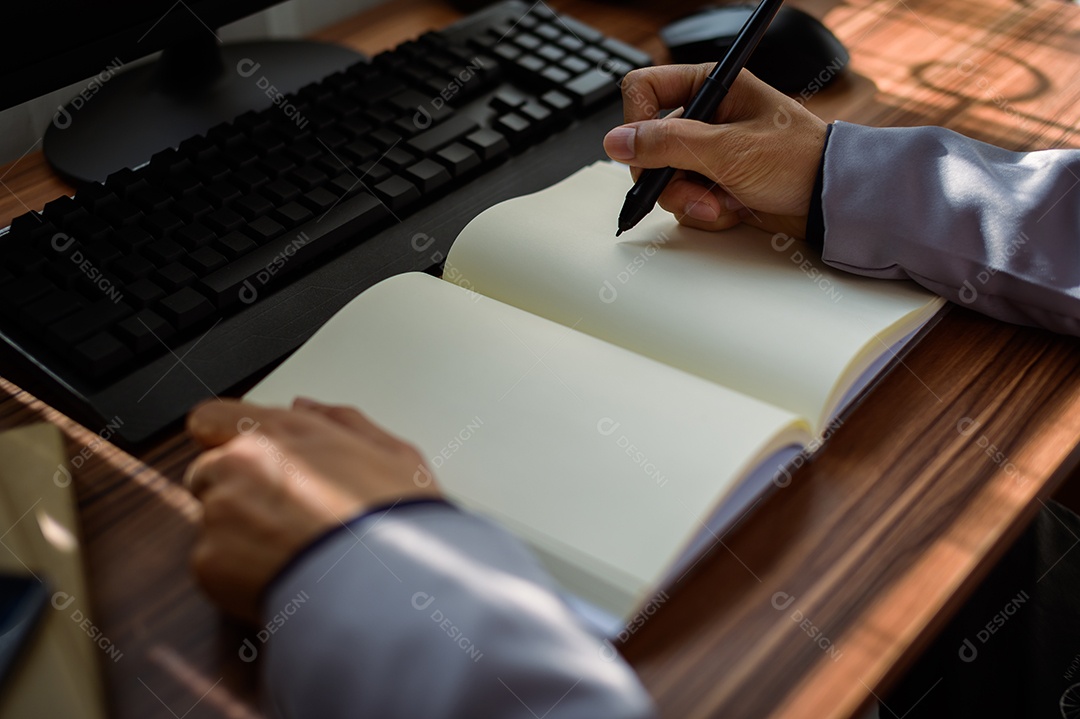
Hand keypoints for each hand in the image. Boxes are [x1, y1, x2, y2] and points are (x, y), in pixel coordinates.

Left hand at [184, 398, 440, 622]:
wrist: (384, 586)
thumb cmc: (397, 523)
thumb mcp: (394, 456)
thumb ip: (343, 422)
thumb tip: (305, 407)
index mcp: (284, 432)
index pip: (213, 418)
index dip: (222, 439)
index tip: (241, 458)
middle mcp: (243, 463)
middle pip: (208, 471)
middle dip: (234, 491)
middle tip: (280, 518)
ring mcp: (221, 512)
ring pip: (209, 519)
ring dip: (235, 533)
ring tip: (286, 553)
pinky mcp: (209, 561)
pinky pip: (211, 564)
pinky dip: (236, 574)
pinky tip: (279, 578)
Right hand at [604, 65, 827, 237]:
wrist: (830, 200)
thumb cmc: (799, 159)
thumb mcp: (728, 149)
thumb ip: (667, 144)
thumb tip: (617, 141)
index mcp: (711, 86)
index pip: (644, 91)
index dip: (636, 123)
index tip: (643, 152)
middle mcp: (705, 117)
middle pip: (649, 146)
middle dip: (669, 177)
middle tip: (693, 190)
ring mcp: (708, 153)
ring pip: (664, 180)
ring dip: (691, 200)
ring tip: (723, 202)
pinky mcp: (713, 183)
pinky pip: (685, 201)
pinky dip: (706, 211)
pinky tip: (734, 207)